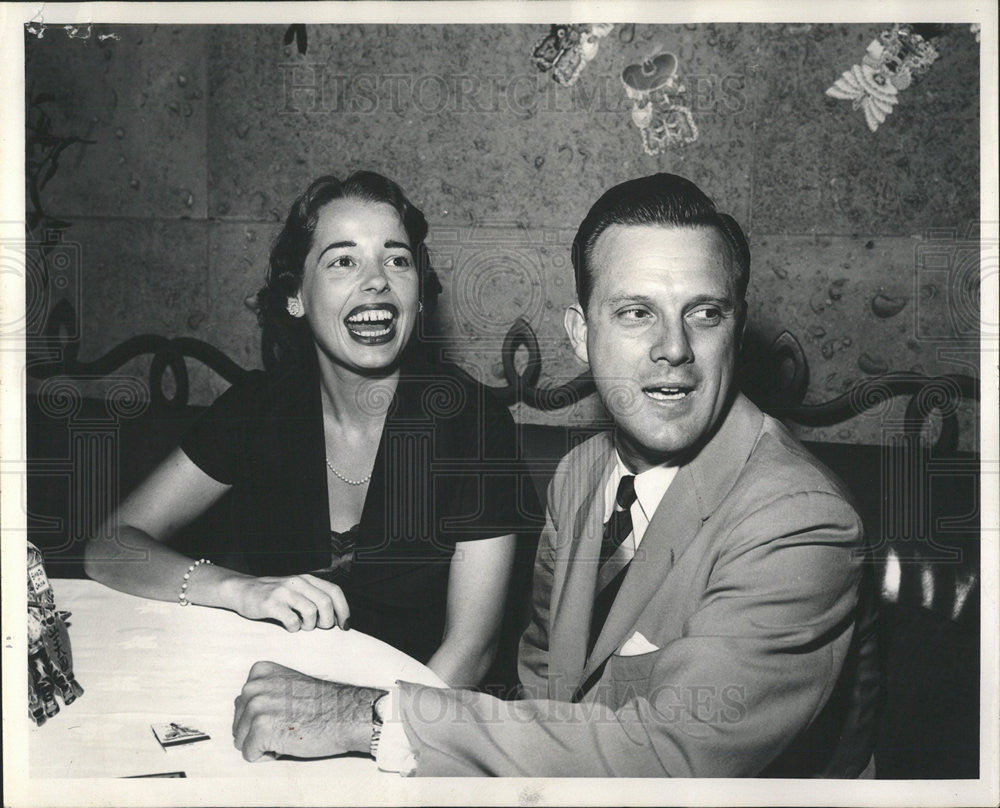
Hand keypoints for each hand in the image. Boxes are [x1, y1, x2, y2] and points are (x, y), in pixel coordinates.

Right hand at [227, 574, 349, 631]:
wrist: (243, 590)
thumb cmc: (275, 595)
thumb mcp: (297, 590)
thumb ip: (314, 597)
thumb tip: (337, 619)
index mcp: (308, 579)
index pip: (334, 591)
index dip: (343, 609)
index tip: (345, 625)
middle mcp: (298, 582)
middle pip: (325, 603)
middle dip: (327, 621)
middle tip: (319, 628)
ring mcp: (284, 592)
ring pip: (311, 612)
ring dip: (310, 625)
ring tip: (302, 626)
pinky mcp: (270, 603)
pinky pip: (291, 620)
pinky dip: (294, 628)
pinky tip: (289, 627)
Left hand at [232, 661, 380, 760]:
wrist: (345, 714)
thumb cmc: (321, 704)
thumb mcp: (287, 684)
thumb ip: (264, 692)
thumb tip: (243, 713)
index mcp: (260, 672)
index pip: (242, 706)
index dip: (263, 718)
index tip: (285, 713)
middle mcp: (254, 686)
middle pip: (239, 724)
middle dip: (259, 733)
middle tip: (288, 725)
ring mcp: (256, 707)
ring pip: (241, 741)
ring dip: (264, 744)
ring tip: (288, 733)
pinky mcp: (260, 729)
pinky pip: (250, 755)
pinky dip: (268, 756)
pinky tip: (288, 743)